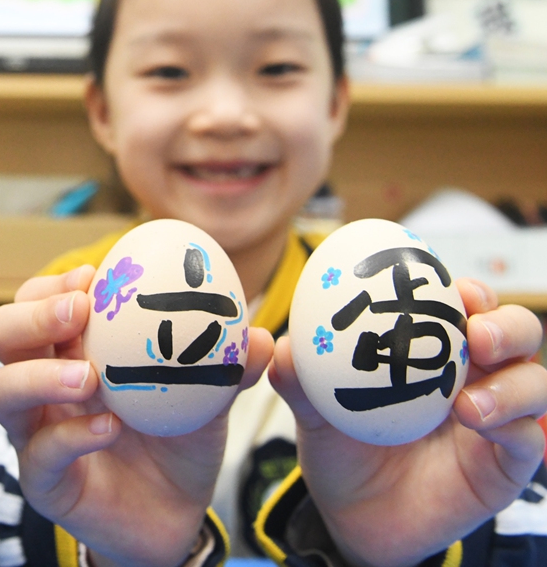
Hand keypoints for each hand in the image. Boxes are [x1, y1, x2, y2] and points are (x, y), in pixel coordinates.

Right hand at [0, 266, 275, 566]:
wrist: (175, 516)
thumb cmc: (176, 443)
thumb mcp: (205, 398)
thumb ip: (225, 367)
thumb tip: (258, 336)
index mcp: (69, 351)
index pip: (35, 302)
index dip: (54, 285)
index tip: (92, 277)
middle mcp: (42, 386)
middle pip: (2, 333)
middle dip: (34, 315)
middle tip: (80, 311)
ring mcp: (35, 433)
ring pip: (0, 391)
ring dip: (38, 375)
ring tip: (88, 376)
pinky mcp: (43, 482)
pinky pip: (38, 454)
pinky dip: (71, 436)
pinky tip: (109, 428)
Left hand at [270, 277, 546, 566]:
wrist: (352, 515)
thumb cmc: (341, 448)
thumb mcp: (314, 413)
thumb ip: (299, 380)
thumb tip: (283, 347)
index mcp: (433, 348)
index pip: (465, 304)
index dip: (466, 290)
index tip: (452, 288)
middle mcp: (475, 374)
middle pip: (516, 332)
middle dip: (505, 324)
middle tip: (475, 334)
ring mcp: (498, 417)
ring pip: (533, 382)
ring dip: (512, 384)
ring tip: (467, 403)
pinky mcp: (507, 462)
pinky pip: (529, 438)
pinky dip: (514, 427)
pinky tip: (480, 425)